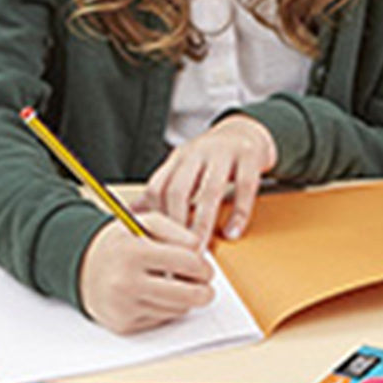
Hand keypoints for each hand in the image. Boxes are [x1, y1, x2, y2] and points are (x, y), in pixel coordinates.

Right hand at [78, 211, 215, 333]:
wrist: (82, 265)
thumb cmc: (121, 242)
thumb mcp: (147, 223)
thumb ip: (178, 231)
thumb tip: (200, 250)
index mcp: (134, 253)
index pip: (190, 264)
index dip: (204, 265)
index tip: (203, 266)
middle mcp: (127, 283)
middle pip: (190, 295)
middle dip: (205, 289)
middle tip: (203, 282)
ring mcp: (124, 307)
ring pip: (179, 309)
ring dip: (185, 298)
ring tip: (176, 284)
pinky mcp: (123, 324)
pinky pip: (163, 319)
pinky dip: (167, 308)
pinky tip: (157, 294)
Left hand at [143, 115, 277, 245]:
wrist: (247, 130)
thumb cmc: (214, 156)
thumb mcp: (185, 167)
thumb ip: (163, 190)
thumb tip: (132, 215)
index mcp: (178, 158)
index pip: (158, 188)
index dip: (156, 218)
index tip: (157, 244)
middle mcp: (198, 152)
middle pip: (179, 190)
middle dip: (176, 225)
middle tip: (177, 253)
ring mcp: (224, 152)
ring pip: (210, 191)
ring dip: (203, 223)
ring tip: (201, 249)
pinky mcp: (250, 155)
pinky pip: (245, 187)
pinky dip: (239, 213)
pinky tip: (233, 232)